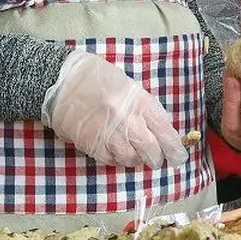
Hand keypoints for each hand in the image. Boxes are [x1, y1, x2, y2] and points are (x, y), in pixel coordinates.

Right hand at [44, 49, 187, 168]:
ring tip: (133, 151)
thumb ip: (145, 109)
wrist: (62, 81)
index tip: (178, 156)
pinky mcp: (93, 145)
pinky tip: (115, 150)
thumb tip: (159, 130)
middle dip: (156, 158)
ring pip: (131, 159)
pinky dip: (116, 159)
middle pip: (151, 150)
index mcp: (140, 102)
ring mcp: (110, 135)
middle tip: (156, 158)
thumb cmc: (96, 78)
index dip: (174, 149)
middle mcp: (128, 120)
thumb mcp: (129, 87)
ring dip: (136, 159)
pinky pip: (111, 161)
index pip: (165, 132)